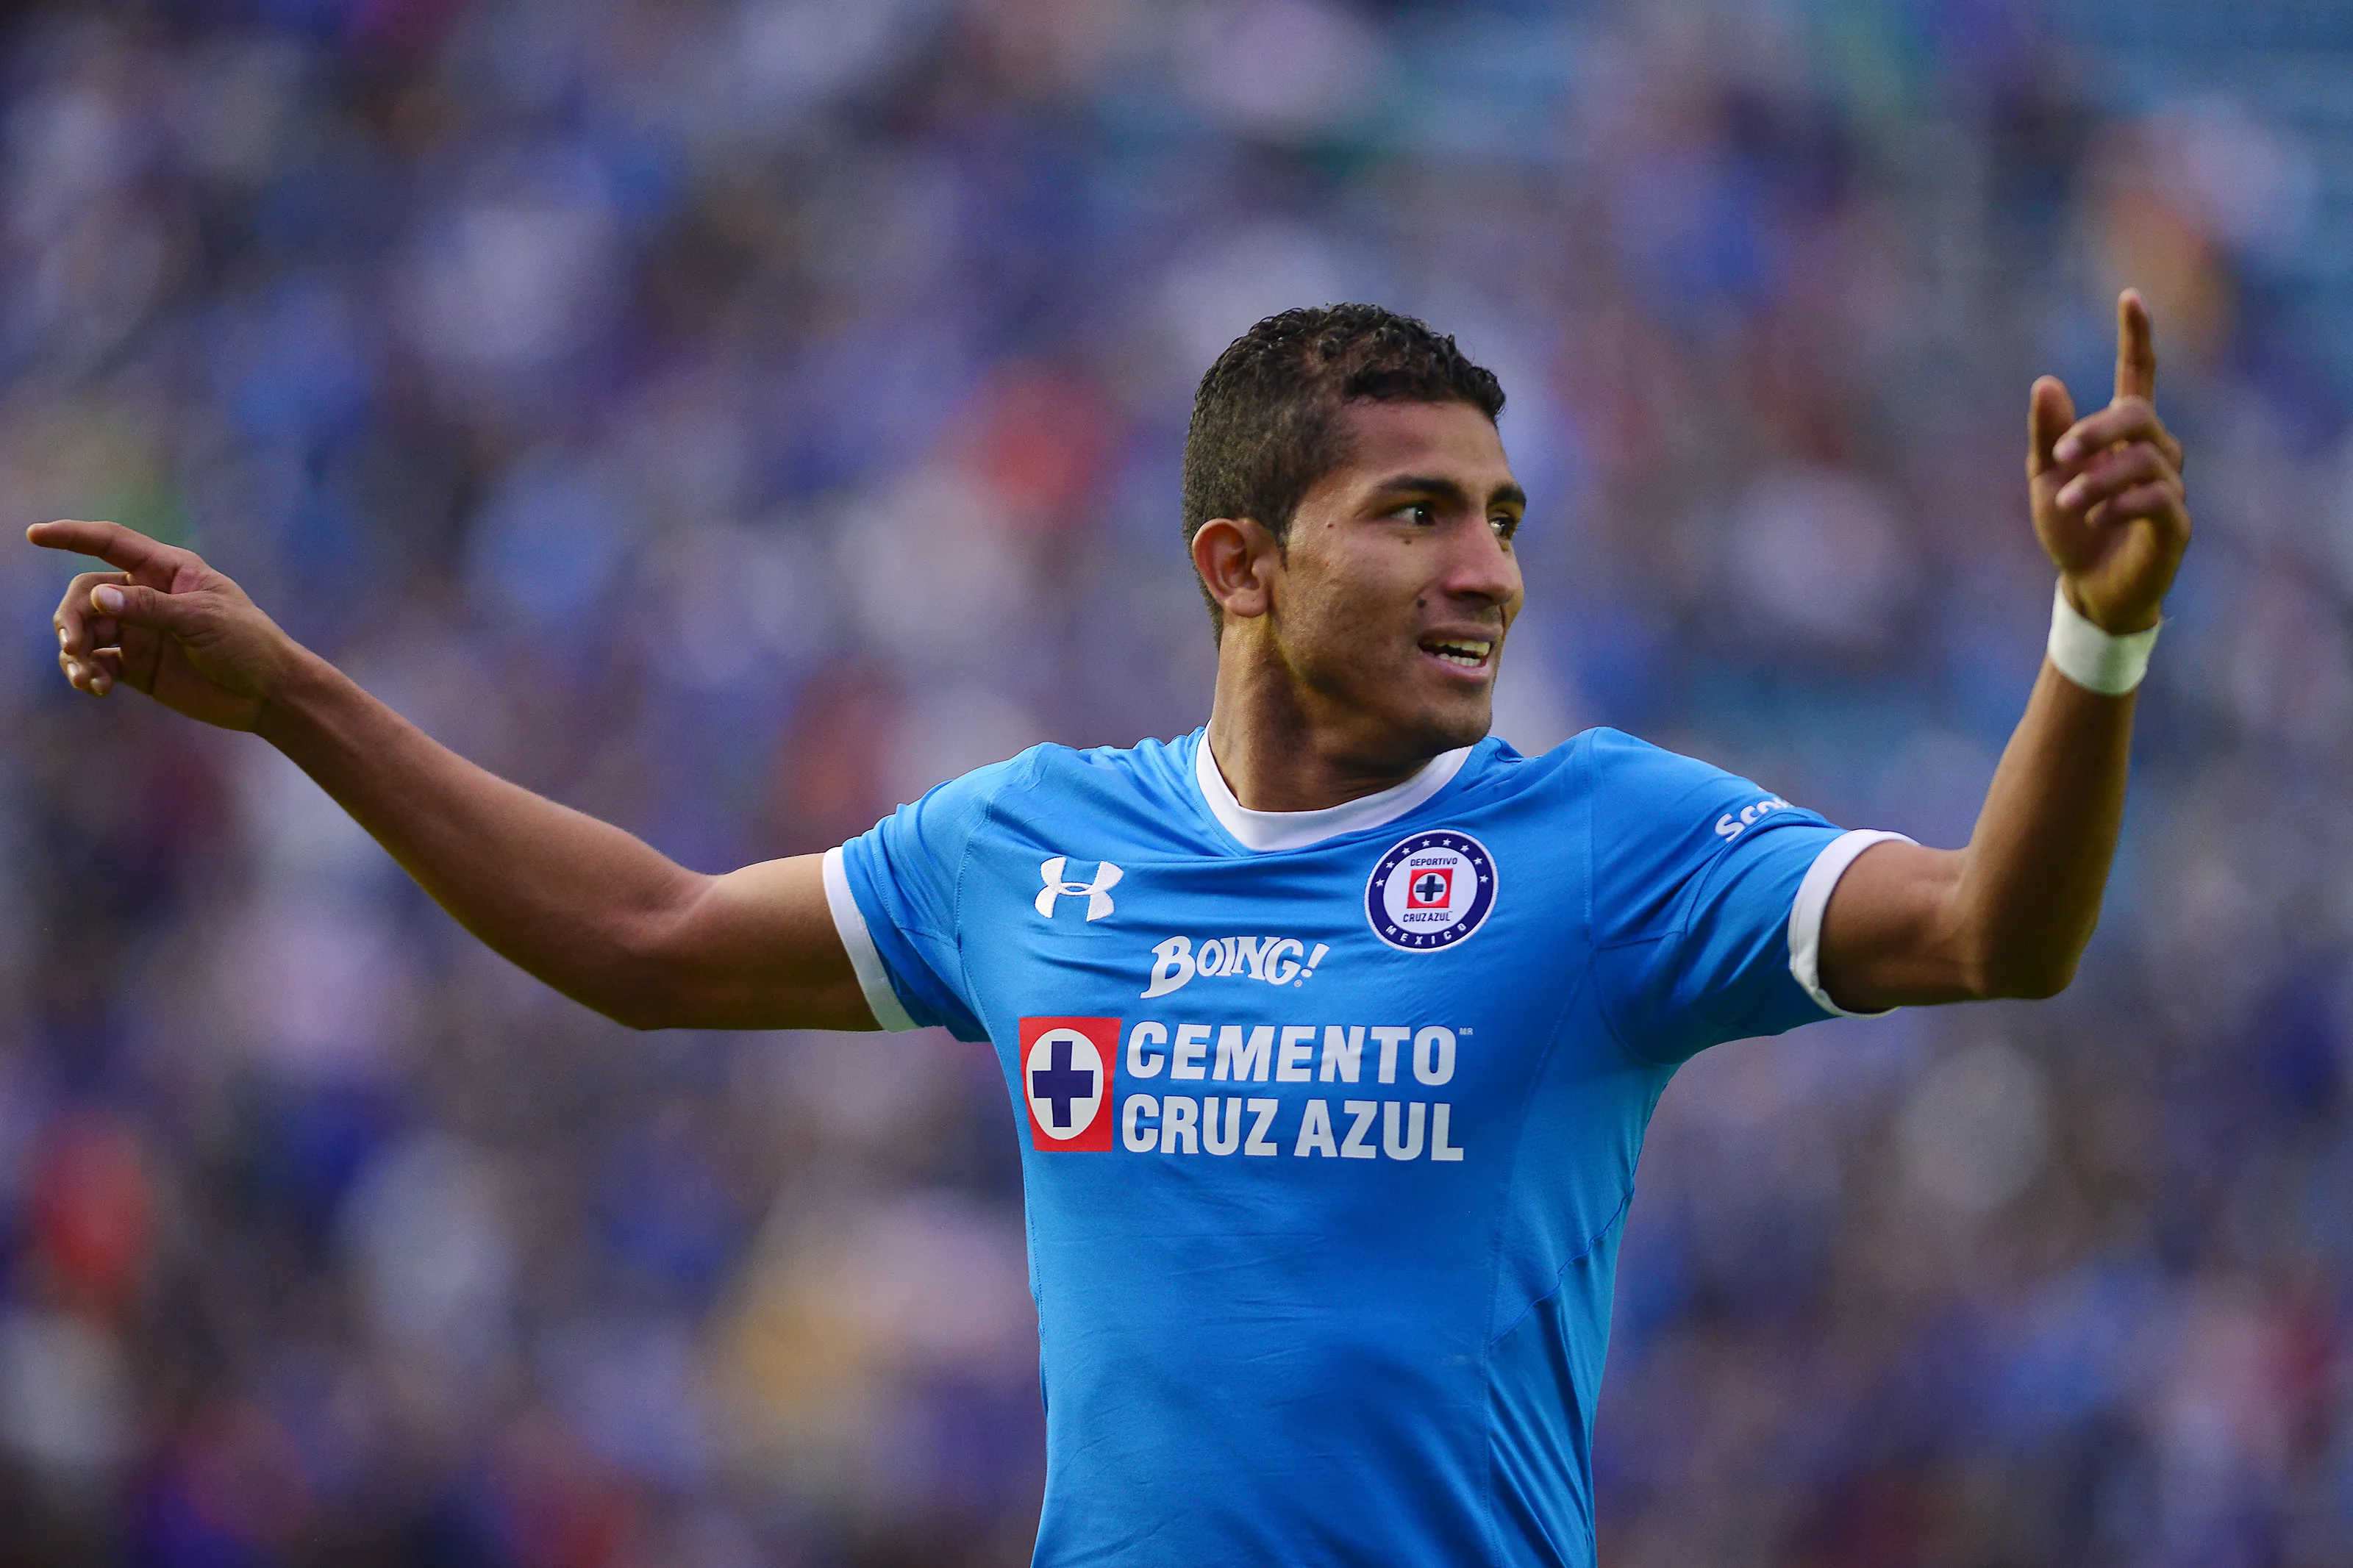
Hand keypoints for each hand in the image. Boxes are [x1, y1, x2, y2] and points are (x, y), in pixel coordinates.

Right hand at [29, 519, 301, 730]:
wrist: (269, 694)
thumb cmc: (248, 644)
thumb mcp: (202, 620)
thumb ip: (150, 609)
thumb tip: (97, 598)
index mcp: (168, 571)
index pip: (111, 543)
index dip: (72, 536)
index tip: (35, 534)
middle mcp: (147, 597)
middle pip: (87, 594)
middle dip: (72, 616)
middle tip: (73, 645)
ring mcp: (140, 631)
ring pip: (85, 630)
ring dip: (74, 650)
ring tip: (84, 675)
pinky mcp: (137, 666)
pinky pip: (97, 663)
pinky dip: (87, 673)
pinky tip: (95, 688)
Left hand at [2027, 289, 2190, 634]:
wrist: (2086, 589)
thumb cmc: (2069, 528)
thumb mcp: (2045, 478)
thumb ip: (2047, 434)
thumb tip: (2046, 381)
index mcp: (2122, 435)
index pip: (2138, 375)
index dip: (2136, 337)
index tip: (2130, 297)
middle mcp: (2154, 451)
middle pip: (2138, 416)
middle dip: (2097, 430)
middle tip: (2061, 455)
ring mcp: (2169, 486)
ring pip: (2143, 459)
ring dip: (2098, 479)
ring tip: (2067, 503)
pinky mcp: (2176, 523)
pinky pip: (2157, 498)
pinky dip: (2120, 504)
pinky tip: (2095, 517)